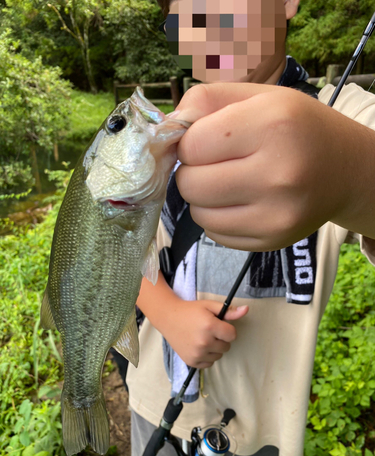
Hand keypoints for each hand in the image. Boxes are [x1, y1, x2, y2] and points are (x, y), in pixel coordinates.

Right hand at [162, 299, 247, 368]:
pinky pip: (209, 363)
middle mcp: (204, 342)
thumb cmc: (190, 310)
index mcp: (210, 327)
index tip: (218, 325)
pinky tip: (198, 346)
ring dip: (214, 348)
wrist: (168, 318)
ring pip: (219, 356)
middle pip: (226, 347)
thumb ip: (229, 311)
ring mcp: (197, 354)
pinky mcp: (192, 361)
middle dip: (221, 339)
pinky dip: (207, 356)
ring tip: (202, 337)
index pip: (232, 335)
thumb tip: (246, 310)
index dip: (227, 329)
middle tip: (208, 330)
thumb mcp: (209, 306)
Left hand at [174, 82, 374, 250]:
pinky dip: (217, 218)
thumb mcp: (258, 96)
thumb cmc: (296, 127)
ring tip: (228, 181)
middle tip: (214, 163)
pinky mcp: (272, 240)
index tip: (205, 140)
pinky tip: (240, 202)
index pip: (192, 145)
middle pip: (191, 184)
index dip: (189, 142)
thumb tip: (163, 130)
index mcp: (272, 124)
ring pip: (198, 213)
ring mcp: (276, 214)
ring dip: (202, 197)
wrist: (345, 170)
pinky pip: (215, 234)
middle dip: (191, 171)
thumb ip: (205, 101)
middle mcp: (277, 174)